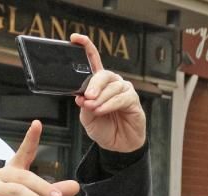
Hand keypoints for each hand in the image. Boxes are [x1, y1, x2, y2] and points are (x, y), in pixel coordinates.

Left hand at [71, 34, 145, 152]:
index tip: (74, 39)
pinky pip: (121, 98)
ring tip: (94, 110)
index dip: (86, 47)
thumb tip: (81, 96)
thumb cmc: (104, 128)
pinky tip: (101, 110)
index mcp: (98, 84)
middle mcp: (112, 83)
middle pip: (103, 74)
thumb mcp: (87, 119)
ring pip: (112, 88)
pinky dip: (109, 104)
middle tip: (88, 97)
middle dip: (94, 84)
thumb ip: (84, 107)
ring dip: (100, 99)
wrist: (118, 144)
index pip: (93, 61)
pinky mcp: (133, 100)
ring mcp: (124, 90)